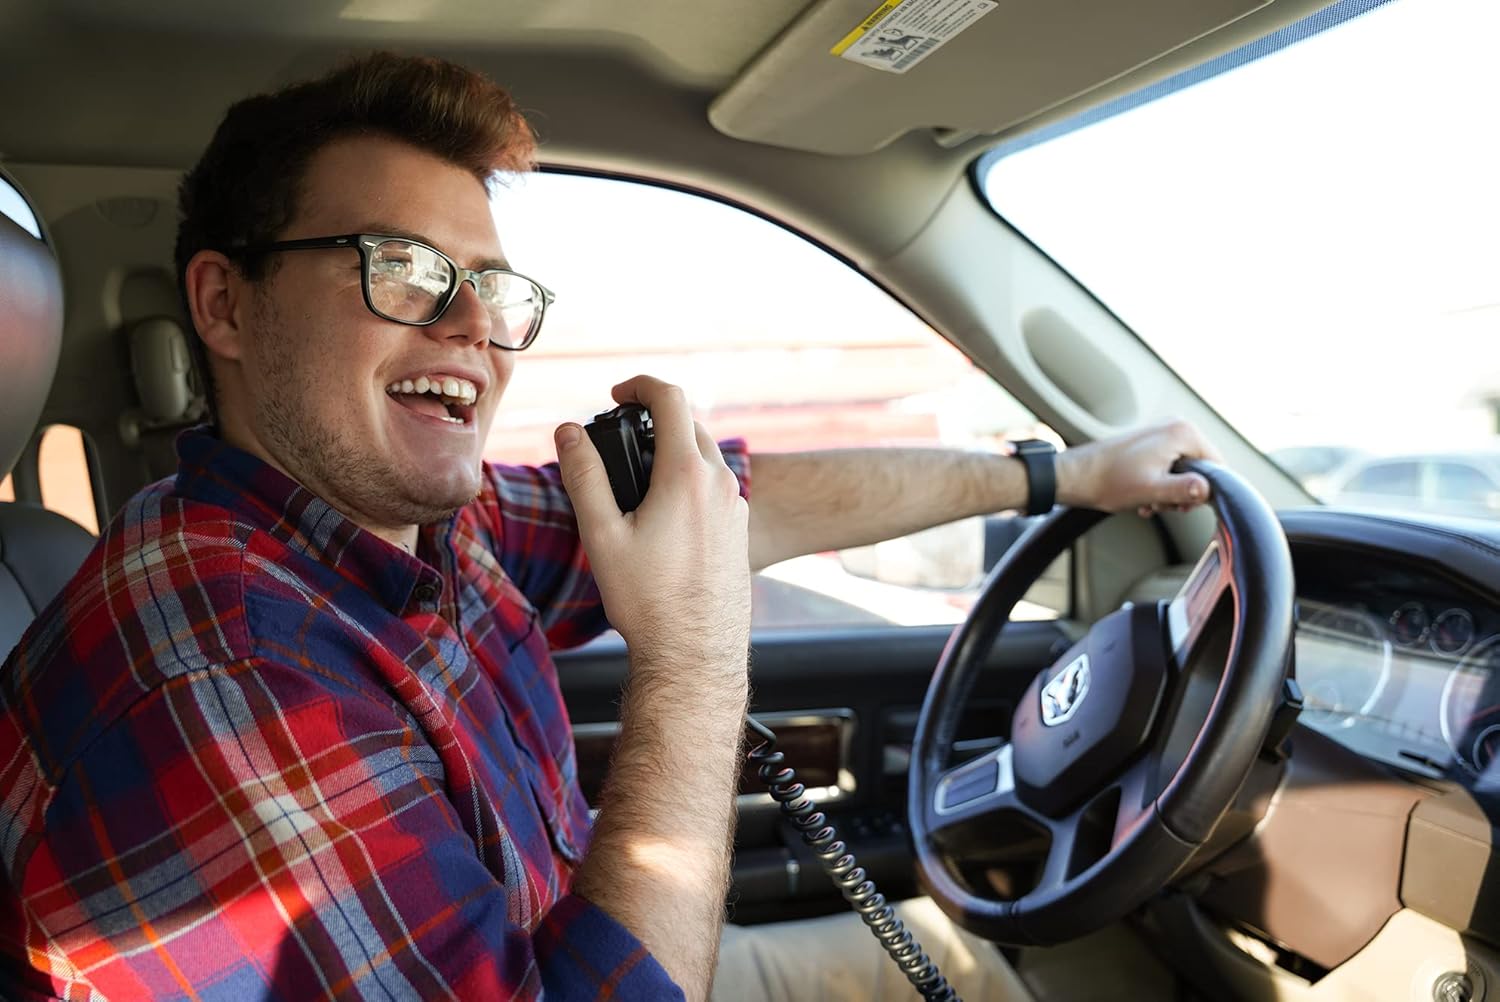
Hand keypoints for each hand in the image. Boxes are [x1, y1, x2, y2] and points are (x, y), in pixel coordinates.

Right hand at [555, 375, 750, 681]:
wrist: (694, 653)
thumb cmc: (647, 599)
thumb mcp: (602, 534)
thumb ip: (584, 476)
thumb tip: (567, 431)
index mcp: (687, 474)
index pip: (671, 397)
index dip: (639, 385)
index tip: (615, 396)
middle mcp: (720, 483)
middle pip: (688, 425)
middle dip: (653, 422)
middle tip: (618, 441)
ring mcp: (735, 506)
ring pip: (704, 457)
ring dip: (671, 453)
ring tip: (636, 483)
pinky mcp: (739, 530)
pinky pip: (713, 487)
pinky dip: (687, 482)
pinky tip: (661, 518)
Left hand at [1055, 419, 1222, 516]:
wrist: (1076, 476)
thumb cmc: (1108, 480)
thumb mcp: (1152, 490)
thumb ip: (1184, 490)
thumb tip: (1208, 490)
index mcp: (1182, 432)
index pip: (1217, 465)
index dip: (1206, 490)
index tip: (1186, 505)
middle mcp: (1175, 426)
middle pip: (1201, 468)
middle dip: (1184, 492)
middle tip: (1165, 506)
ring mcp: (1162, 433)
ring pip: (1184, 471)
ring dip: (1170, 492)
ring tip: (1150, 502)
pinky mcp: (1151, 442)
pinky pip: (1170, 467)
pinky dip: (1160, 485)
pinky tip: (1145, 498)